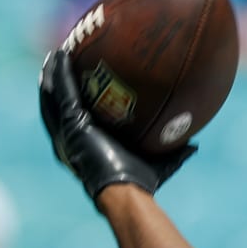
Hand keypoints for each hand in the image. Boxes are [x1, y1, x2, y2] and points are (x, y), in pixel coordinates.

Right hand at [39, 50, 193, 201]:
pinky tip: (59, 57)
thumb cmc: (141, 182)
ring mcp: (68, 132)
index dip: (73, 103)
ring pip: (53, 98)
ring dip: (52, 76)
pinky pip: (63, 94)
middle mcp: (72, 139)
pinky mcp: (71, 124)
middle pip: (57, 107)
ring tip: (53, 58)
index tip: (77, 85)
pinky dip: (59, 75)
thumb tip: (194, 145)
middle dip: (55, 86)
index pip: (75, 119)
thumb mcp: (159, 163)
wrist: (126, 190)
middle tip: (58, 65)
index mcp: (87, 144)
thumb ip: (175, 152)